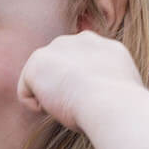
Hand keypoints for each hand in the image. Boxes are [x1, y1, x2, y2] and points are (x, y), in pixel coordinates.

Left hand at [17, 31, 141, 131]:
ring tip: (71, 106)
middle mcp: (78, 40)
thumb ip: (107, 82)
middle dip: (63, 89)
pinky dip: (37, 107)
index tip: (91, 102)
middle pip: (59, 69)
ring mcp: (55, 48)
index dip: (81, 86)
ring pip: (42, 81)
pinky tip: (56, 108)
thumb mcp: (122, 88)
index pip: (81, 63)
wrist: (112, 103)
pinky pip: (26, 93)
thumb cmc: (121, 107)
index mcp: (102, 46)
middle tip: (80, 107)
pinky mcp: (36, 62)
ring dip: (52, 99)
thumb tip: (102, 95)